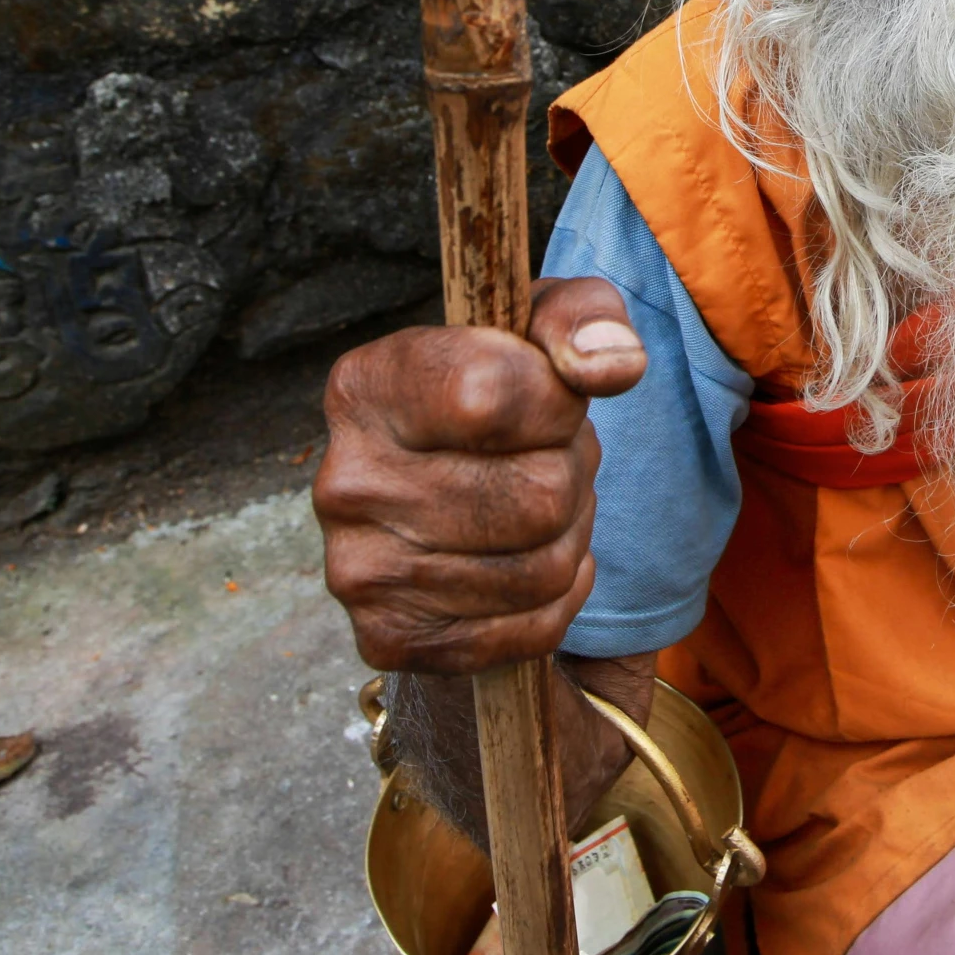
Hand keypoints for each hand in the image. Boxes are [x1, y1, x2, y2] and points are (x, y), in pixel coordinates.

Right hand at [314, 277, 647, 673]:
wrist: (452, 501)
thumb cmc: (509, 399)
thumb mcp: (546, 329)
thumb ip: (588, 317)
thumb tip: (611, 364)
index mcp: (366, 386)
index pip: (490, 395)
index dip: (555, 402)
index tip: (547, 396)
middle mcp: (344, 481)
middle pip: (539, 495)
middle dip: (571, 475)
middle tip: (547, 460)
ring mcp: (358, 570)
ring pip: (544, 568)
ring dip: (570, 536)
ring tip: (535, 508)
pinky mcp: (390, 638)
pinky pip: (532, 627)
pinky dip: (558, 598)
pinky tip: (526, 560)